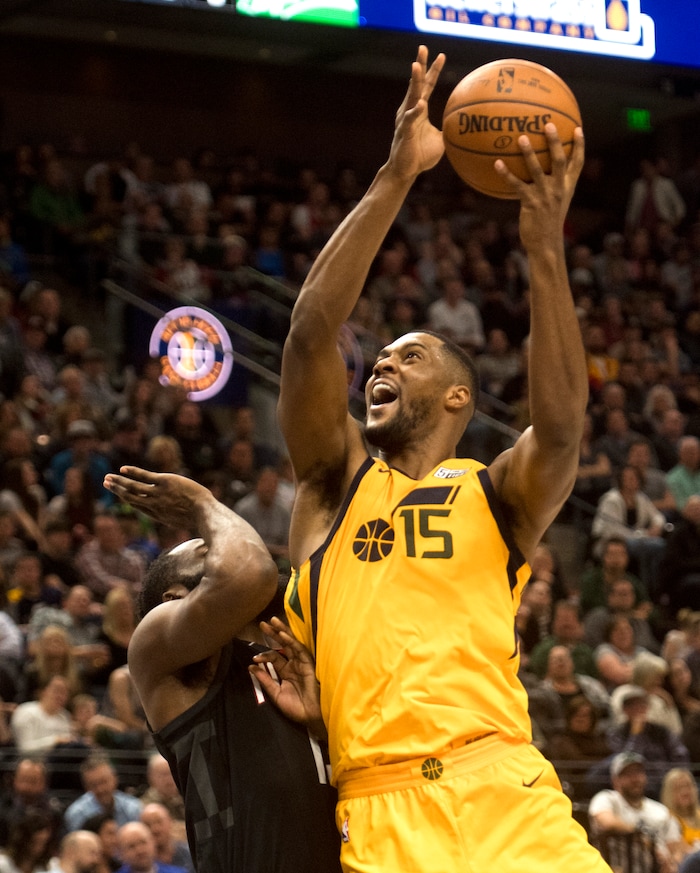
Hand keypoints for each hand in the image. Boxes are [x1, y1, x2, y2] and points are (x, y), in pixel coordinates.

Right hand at [103, 466, 209, 528]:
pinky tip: (123, 469)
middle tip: (105, 483)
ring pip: (133, 487)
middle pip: (130, 497)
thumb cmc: (200, 518)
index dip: (127, 499)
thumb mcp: (185, 522)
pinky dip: (132, 472)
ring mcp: (157, 494)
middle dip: (117, 490)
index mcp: (158, 515)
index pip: (138, 505)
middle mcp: (153, 505)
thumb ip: (177, 519)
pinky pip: (143, 476)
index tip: (119, 493)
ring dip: (118, 482)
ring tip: (107, 477)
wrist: (205, 513)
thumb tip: (179, 520)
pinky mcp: (164, 482)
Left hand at [249, 617, 324, 737]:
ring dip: (281, 632)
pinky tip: (283, 634)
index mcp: (286, 671)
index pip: (274, 657)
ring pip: (291, 643)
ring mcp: (301, 662)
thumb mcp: (276, 694)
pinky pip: (299, 649)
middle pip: (282, 645)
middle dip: (273, 634)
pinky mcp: (308, 663)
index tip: (254, 659)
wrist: (311, 716)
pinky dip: (291, 641)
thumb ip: (265, 680)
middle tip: (262, 623)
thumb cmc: (296, 707)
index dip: (264, 656)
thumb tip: (251, 667)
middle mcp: (294, 664)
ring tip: (272, 621)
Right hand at [387, 45, 445, 181]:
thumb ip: (450, 129)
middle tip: (423, 47)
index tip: (442, 55)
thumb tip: (468, 126)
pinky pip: (409, 119)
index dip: (433, 70)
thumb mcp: (441, 140)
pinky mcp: (403, 132)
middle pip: (416, 84)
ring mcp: (406, 120)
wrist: (406, 171)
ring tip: (416, 66)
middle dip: (420, 65)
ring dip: (414, 81)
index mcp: (419, 109)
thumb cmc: (421, 156)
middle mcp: (410, 110)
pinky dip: (414, 112)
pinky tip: (420, 104)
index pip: (427, 86)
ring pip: (411, 96)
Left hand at [495, 123, 583, 251]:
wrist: (545, 245)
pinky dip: (506, 174)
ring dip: (529, 153)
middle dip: (555, 141)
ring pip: (537, 170)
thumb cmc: (548, 223)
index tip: (577, 128)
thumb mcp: (555, 203)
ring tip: (521, 138)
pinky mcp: (530, 204)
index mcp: (567, 187)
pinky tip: (497, 164)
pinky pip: (516, 185)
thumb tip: (540, 171)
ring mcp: (545, 196)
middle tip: (548, 123)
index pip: (577, 163)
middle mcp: (558, 189)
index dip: (579, 146)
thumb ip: (552, 187)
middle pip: (559, 160)